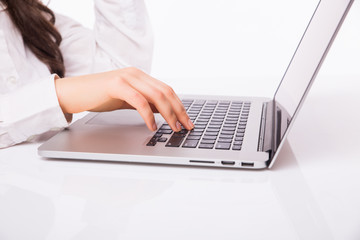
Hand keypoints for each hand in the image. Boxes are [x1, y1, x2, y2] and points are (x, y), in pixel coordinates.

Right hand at [54, 67, 193, 131]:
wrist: (74, 92)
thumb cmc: (99, 96)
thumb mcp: (127, 99)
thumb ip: (145, 102)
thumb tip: (163, 111)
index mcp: (140, 76)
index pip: (167, 90)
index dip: (179, 105)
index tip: (187, 120)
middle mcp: (136, 74)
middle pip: (166, 92)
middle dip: (179, 111)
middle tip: (186, 126)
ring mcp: (127, 78)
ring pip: (156, 96)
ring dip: (168, 114)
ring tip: (173, 127)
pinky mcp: (117, 85)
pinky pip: (140, 101)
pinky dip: (148, 115)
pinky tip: (152, 126)